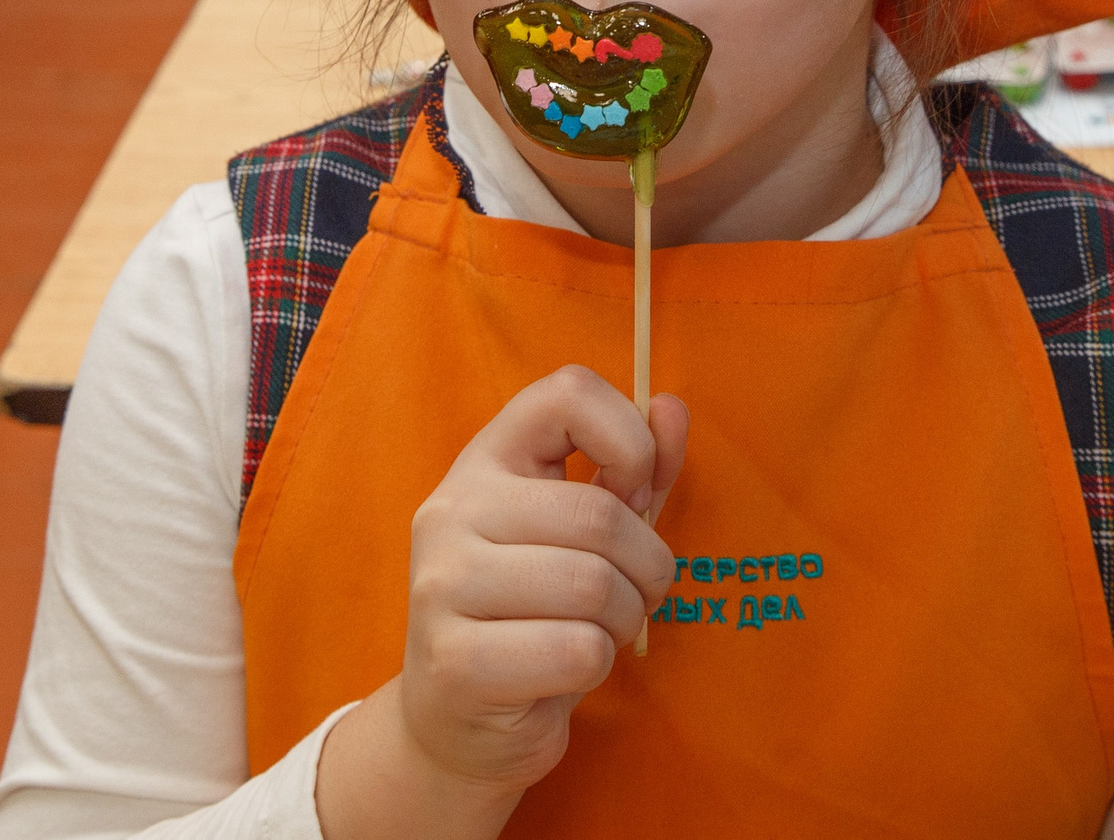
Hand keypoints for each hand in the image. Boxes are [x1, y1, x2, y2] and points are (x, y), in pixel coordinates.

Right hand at [315, 367, 687, 838]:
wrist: (460, 720)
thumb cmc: (537, 611)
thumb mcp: (591, 530)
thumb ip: (635, 467)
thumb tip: (671, 408)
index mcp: (486, 459)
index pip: (568, 394)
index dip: (629, 441)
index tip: (631, 496)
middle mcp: (451, 509)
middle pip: (599, 515)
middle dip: (647, 567)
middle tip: (633, 594)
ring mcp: (442, 583)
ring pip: (594, 585)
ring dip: (624, 620)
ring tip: (597, 631)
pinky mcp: (454, 659)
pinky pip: (578, 650)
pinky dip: (596, 664)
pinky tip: (563, 669)